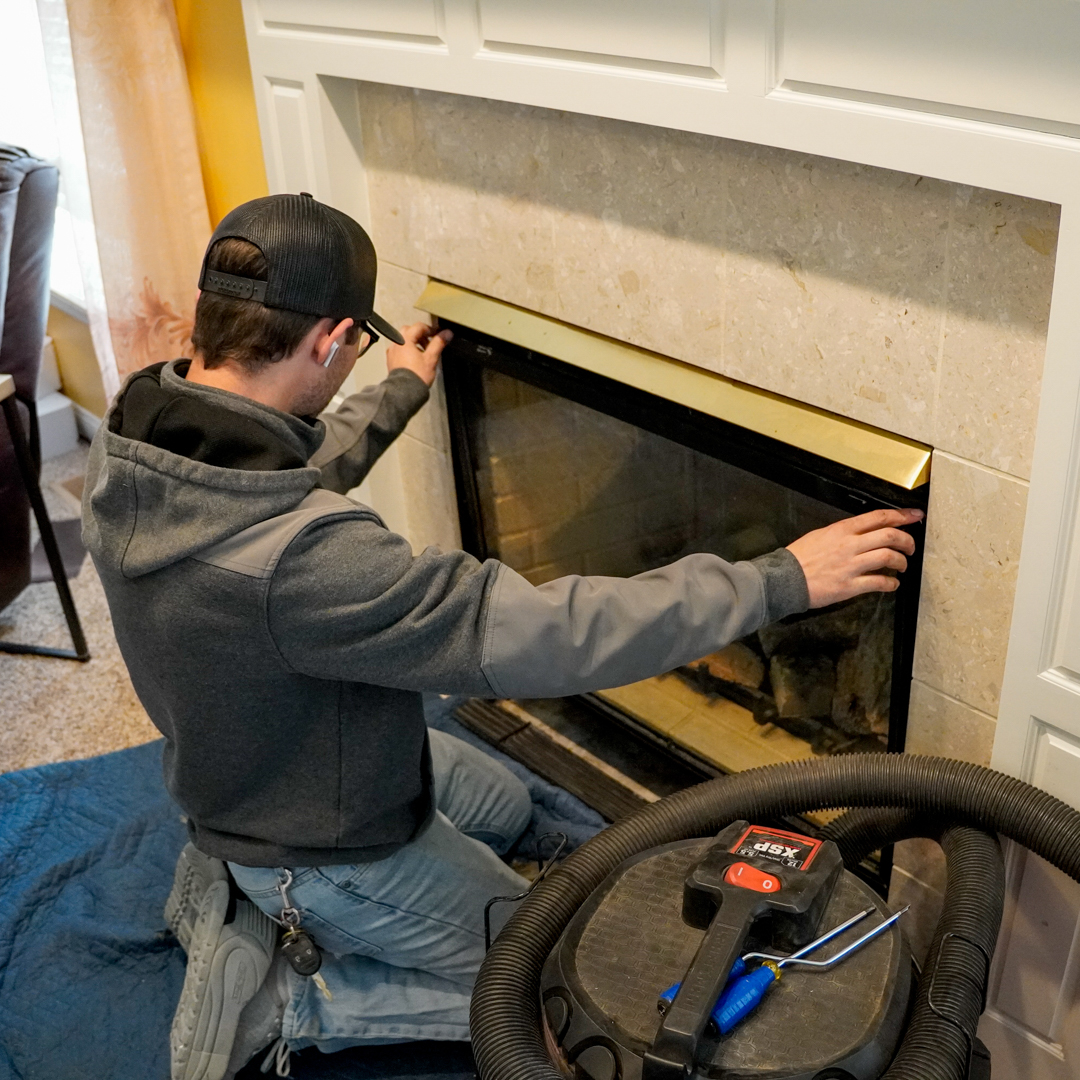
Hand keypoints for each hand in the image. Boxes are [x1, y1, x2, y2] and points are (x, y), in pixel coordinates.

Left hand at [386, 322, 451, 386]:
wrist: (404, 392)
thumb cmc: (417, 376)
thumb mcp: (431, 358)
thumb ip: (438, 343)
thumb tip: (447, 333)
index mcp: (405, 339)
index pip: (418, 326)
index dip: (430, 329)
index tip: (437, 335)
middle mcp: (396, 343)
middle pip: (409, 331)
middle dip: (420, 335)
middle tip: (429, 343)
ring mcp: (392, 352)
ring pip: (403, 340)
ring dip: (413, 342)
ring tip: (423, 353)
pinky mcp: (391, 360)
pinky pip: (399, 349)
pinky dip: (407, 350)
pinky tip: (414, 359)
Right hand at [786, 508, 923, 607]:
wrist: (784, 578)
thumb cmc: (800, 557)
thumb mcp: (821, 534)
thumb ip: (844, 533)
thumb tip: (865, 533)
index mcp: (842, 529)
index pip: (879, 517)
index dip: (902, 515)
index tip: (915, 515)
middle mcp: (849, 545)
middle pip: (890, 535)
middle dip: (907, 540)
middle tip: (910, 546)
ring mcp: (851, 566)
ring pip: (888, 557)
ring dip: (901, 561)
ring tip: (902, 565)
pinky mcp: (849, 586)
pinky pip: (878, 583)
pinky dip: (891, 583)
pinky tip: (892, 584)